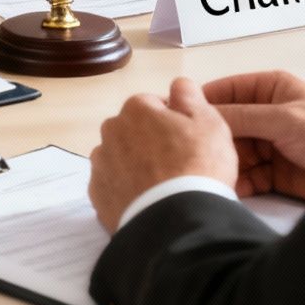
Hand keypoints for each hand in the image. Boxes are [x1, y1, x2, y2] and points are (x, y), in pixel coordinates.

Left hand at [88, 78, 238, 231]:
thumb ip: (190, 95)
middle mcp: (111, 131)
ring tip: (161, 185)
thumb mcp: (208, 121)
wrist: (177, 219)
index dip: (173, 121)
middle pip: (133, 130)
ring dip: (135, 165)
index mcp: (136, 108)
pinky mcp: (96, 195)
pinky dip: (125, 189)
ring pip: (120, 157)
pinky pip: (112, 185)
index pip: (154, 105)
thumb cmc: (197, 165)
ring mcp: (100, 164)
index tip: (188, 140)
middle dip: (150, 141)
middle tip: (176, 164)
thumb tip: (177, 85)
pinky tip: (146, 200)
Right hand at [203, 70, 304, 200]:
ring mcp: (269, 145)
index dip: (201, 104)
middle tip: (190, 156)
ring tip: (208, 175)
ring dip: (222, 164)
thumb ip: (242, 116)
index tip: (175, 118)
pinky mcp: (275, 173)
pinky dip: (236, 183)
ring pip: (233, 153)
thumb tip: (200, 112)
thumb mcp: (283, 118)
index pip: (225, 92)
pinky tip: (227, 189)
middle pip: (225, 126)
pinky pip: (246, 176)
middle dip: (210, 141)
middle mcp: (265, 115)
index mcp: (269, 90)